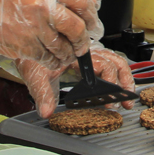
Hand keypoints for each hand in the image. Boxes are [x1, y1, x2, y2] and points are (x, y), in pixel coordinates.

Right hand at [0, 0, 103, 69]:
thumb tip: (85, 5)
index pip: (81, 1)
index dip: (91, 15)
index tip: (93, 22)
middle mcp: (42, 6)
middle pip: (76, 27)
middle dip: (84, 39)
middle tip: (84, 43)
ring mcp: (34, 28)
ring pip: (64, 47)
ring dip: (70, 54)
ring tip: (68, 53)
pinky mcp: (25, 47)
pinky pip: (48, 58)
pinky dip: (54, 62)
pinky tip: (53, 58)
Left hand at [15, 46, 135, 117]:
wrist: (26, 42)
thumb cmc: (32, 56)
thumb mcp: (35, 74)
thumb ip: (43, 93)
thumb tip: (47, 112)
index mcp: (79, 53)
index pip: (104, 66)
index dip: (110, 84)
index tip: (110, 101)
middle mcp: (88, 52)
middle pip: (116, 63)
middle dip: (124, 84)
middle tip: (125, 103)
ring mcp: (91, 55)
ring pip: (116, 62)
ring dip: (124, 79)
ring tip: (127, 99)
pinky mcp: (89, 60)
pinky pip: (110, 64)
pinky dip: (118, 75)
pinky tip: (119, 88)